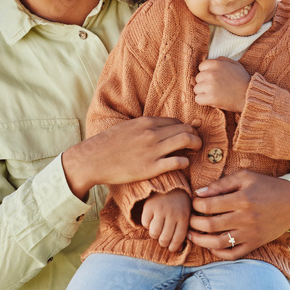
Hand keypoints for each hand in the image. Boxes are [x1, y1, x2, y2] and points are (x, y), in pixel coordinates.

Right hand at [62, 117, 200, 199]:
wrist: (94, 159)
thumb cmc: (108, 145)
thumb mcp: (127, 127)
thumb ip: (143, 127)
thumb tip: (156, 128)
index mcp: (146, 122)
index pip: (176, 121)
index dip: (185, 128)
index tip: (187, 135)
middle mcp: (152, 134)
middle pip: (185, 128)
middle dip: (195, 135)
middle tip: (196, 143)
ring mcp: (153, 150)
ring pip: (186, 140)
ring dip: (196, 145)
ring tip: (196, 151)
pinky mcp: (151, 167)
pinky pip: (178, 162)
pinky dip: (185, 162)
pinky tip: (183, 164)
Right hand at [141, 189, 191, 252]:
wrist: (170, 183)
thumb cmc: (180, 203)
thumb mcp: (186, 214)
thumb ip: (184, 230)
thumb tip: (178, 249)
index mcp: (184, 217)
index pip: (178, 239)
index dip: (173, 247)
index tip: (171, 249)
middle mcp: (172, 214)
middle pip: (164, 239)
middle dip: (163, 243)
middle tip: (163, 241)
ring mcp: (160, 210)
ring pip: (154, 233)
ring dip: (154, 235)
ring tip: (157, 230)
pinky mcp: (149, 206)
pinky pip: (145, 223)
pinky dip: (147, 225)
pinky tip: (151, 220)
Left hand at [187, 171, 289, 258]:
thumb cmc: (267, 186)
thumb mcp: (246, 177)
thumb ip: (222, 184)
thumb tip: (199, 193)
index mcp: (243, 199)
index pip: (209, 205)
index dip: (196, 204)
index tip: (194, 202)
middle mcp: (246, 218)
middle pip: (210, 225)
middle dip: (194, 223)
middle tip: (189, 219)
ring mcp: (250, 234)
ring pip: (218, 243)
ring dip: (200, 241)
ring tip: (192, 235)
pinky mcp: (255, 244)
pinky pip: (233, 254)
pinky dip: (218, 253)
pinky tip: (211, 246)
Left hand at [193, 58, 250, 112]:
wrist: (250, 96)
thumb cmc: (243, 80)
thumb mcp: (235, 64)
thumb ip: (222, 60)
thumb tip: (213, 59)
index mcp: (216, 64)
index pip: (201, 67)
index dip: (207, 73)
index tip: (214, 79)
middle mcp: (211, 74)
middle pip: (198, 78)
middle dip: (205, 83)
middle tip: (216, 88)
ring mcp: (210, 86)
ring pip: (196, 89)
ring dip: (204, 93)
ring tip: (215, 94)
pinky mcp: (210, 98)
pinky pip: (198, 99)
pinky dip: (203, 101)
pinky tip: (212, 101)